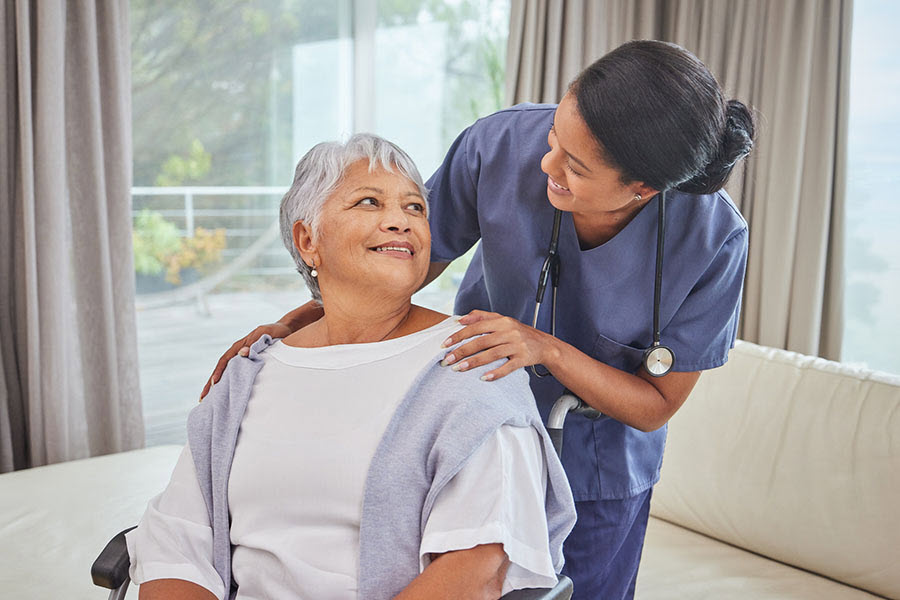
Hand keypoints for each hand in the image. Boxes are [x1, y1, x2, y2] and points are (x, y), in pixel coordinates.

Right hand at [199, 322, 291, 399]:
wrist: (285, 329)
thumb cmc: (275, 331)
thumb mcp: (264, 333)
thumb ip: (254, 342)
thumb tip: (242, 353)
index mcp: (240, 345)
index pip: (225, 360)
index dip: (218, 372)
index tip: (214, 384)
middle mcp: (238, 352)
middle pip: (221, 369)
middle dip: (211, 384)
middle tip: (202, 398)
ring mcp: (242, 358)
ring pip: (227, 373)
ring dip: (218, 386)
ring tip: (209, 400)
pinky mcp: (249, 363)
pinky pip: (237, 374)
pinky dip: (230, 384)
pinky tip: (227, 394)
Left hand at [439, 310, 557, 380]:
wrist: (545, 345)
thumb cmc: (519, 333)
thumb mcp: (503, 320)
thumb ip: (482, 316)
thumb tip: (461, 319)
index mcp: (502, 321)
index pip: (476, 326)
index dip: (459, 335)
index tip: (445, 344)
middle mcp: (510, 332)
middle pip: (482, 341)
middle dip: (462, 351)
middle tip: (447, 360)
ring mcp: (517, 345)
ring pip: (492, 354)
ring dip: (474, 362)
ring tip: (459, 369)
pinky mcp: (523, 359)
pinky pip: (508, 367)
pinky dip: (495, 373)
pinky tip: (483, 378)